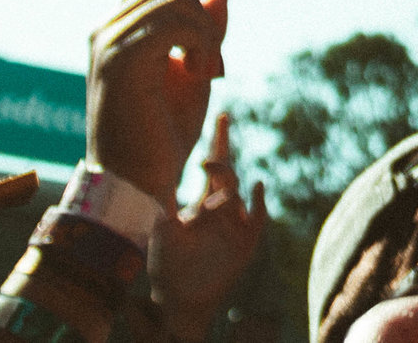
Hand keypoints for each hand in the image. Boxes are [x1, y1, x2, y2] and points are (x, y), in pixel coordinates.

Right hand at [89, 0, 226, 204]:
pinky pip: (177, 21)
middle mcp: (106, 30)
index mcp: (117, 32)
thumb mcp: (196, 78)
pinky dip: (201, 44)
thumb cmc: (162, 141)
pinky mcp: (119, 58)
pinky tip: (199, 75)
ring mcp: (108, 42)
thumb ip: (206, 35)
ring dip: (206, 35)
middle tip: (211, 66)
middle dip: (206, 19)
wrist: (136, 186)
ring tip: (204, 74)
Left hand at [150, 112, 269, 340]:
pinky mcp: (245, 243)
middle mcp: (222, 209)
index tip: (221, 118)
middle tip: (217, 132)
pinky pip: (258, 218)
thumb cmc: (167, 266)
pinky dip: (259, 202)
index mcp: (203, 202)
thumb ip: (163, 205)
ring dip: (228, 182)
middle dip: (223, 151)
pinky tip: (257, 187)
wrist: (179, 298)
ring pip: (237, 193)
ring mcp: (235, 225)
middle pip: (227, 172)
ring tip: (215, 175)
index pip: (214, 166)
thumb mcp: (161, 231)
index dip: (218, 141)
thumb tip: (158, 178)